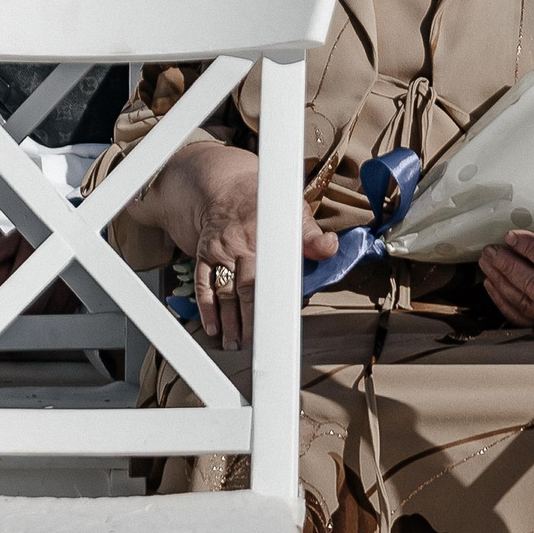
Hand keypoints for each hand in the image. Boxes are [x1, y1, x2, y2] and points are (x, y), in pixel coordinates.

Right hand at [182, 152, 336, 351]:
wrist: (228, 187)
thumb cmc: (266, 204)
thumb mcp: (295, 212)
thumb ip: (311, 235)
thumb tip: (330, 246)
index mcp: (263, 235)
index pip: (269, 276)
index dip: (272, 304)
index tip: (276, 328)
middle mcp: (239, 244)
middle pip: (245, 290)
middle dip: (249, 322)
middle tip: (254, 345)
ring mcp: (219, 250)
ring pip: (224, 292)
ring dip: (228, 321)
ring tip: (235, 344)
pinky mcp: (204, 254)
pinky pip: (203, 284)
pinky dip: (207, 308)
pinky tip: (213, 328)